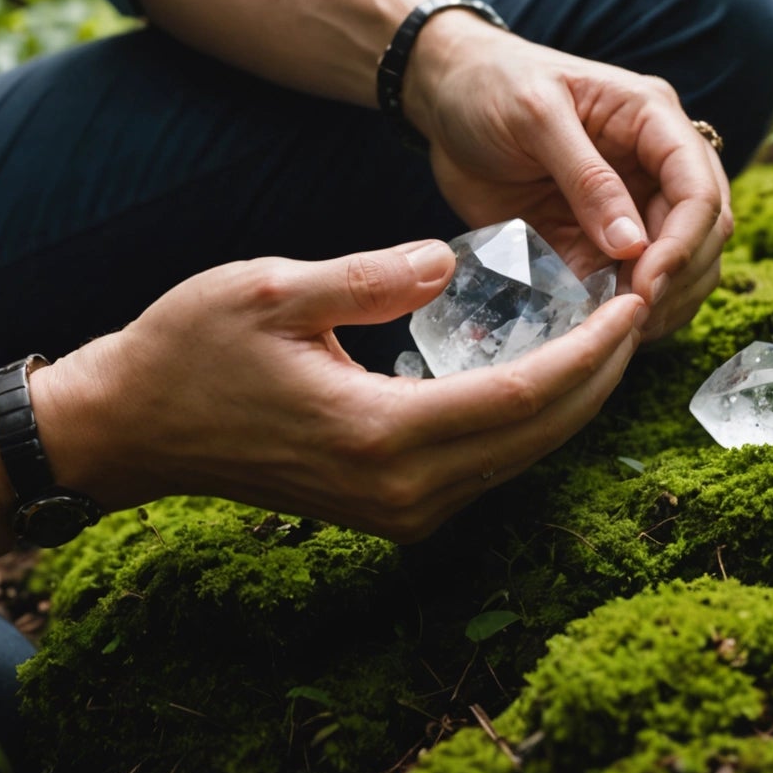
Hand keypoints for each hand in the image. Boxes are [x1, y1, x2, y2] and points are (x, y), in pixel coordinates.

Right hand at [31, 241, 648, 540]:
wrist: (130, 429)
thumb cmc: (190, 350)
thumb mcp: (273, 290)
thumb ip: (370, 277)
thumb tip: (446, 261)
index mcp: (380, 438)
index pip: (524, 397)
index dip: (592, 351)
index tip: (633, 300)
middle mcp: (402, 491)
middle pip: (538, 436)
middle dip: (602, 374)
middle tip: (642, 307)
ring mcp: (398, 511)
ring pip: (520, 457)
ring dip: (573, 399)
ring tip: (612, 331)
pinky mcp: (390, 508)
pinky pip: (486, 463)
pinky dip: (529, 417)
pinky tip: (550, 368)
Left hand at [403, 14, 733, 341]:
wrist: (448, 99)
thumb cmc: (491, 87)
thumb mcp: (534, 116)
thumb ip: (586, 177)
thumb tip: (633, 244)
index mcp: (652, 120)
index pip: (700, 188)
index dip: (685, 242)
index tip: (647, 283)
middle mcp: (655, 165)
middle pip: (704, 232)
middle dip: (678, 278)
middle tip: (630, 316)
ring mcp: (632, 206)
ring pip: (681, 265)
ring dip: (662, 302)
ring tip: (619, 328)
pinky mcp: (598, 240)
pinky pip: (628, 283)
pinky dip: (623, 310)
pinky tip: (598, 328)